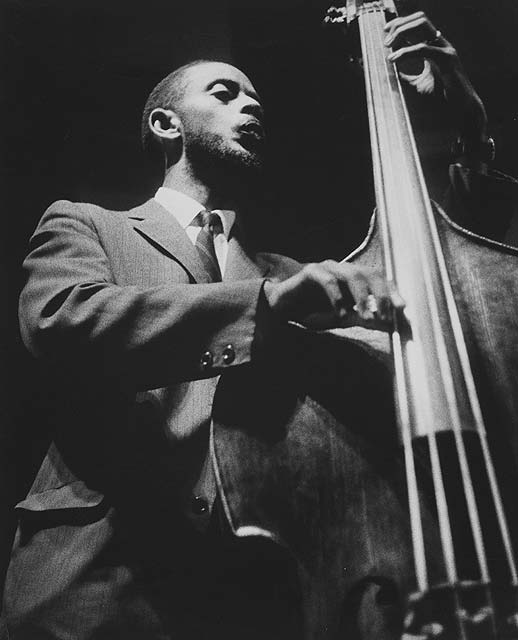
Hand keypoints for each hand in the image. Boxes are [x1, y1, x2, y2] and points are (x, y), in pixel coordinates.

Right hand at [263, 260, 403, 330]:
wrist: (282, 308)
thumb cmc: (313, 311)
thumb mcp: (343, 318)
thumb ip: (364, 318)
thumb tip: (389, 325)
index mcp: (354, 278)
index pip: (380, 279)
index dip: (392, 292)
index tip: (402, 309)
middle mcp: (344, 269)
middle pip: (370, 273)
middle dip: (381, 294)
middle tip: (385, 316)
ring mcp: (328, 268)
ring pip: (353, 274)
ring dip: (362, 298)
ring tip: (366, 318)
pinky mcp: (310, 272)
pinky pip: (328, 280)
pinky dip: (337, 297)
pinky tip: (340, 314)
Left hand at [384, 12, 487, 156]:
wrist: (462, 108)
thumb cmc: (442, 97)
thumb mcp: (417, 84)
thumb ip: (405, 75)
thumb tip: (388, 73)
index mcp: (434, 47)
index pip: (418, 24)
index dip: (401, 23)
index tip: (386, 31)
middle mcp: (441, 44)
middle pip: (420, 19)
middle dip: (400, 24)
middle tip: (385, 39)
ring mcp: (445, 49)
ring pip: (423, 26)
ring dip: (402, 33)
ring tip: (388, 47)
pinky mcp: (447, 59)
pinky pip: (424, 48)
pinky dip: (406, 52)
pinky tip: (394, 59)